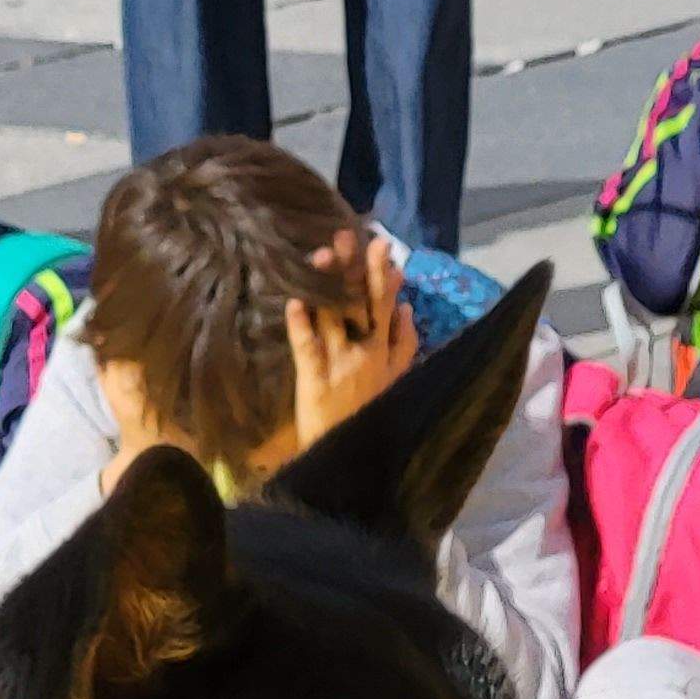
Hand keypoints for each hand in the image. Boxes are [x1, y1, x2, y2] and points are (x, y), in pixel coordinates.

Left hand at [285, 230, 417, 453]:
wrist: (352, 463)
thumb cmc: (370, 419)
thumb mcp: (397, 382)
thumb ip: (404, 345)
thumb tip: (406, 309)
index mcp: (382, 352)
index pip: (383, 306)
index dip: (380, 275)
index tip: (380, 245)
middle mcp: (363, 353)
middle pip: (359, 305)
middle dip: (354, 269)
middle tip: (346, 235)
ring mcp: (339, 366)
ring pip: (333, 319)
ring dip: (327, 287)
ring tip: (319, 254)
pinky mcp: (315, 383)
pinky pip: (308, 350)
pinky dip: (300, 326)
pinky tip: (294, 303)